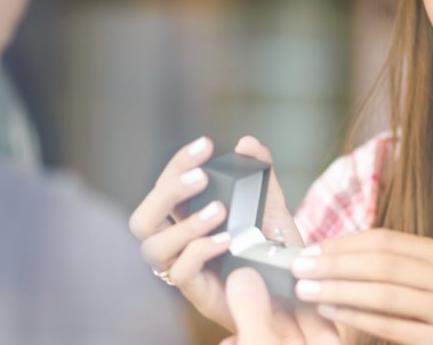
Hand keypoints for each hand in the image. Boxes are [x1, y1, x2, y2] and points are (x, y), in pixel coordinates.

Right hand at [128, 135, 327, 339]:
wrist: (291, 289)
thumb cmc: (271, 247)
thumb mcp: (269, 204)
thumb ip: (260, 172)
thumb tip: (247, 143)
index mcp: (184, 217)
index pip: (164, 186)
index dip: (178, 164)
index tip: (206, 145)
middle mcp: (174, 242)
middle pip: (141, 218)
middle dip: (167, 192)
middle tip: (201, 177)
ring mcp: (181, 267)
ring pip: (153, 247)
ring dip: (186, 225)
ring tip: (220, 211)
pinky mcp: (195, 290)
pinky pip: (180, 272)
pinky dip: (201, 250)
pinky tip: (227, 240)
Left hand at [291, 229, 432, 344]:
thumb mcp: (430, 282)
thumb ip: (393, 267)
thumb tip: (331, 254)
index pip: (383, 240)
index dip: (342, 243)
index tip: (309, 250)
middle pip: (381, 263)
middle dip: (334, 264)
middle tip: (299, 268)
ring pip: (383, 293)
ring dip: (338, 289)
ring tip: (307, 290)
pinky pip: (390, 325)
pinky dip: (355, 316)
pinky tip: (331, 311)